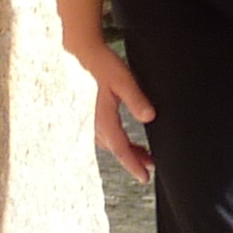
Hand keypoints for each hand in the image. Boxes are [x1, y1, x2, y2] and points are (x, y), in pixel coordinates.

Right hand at [72, 36, 155, 183]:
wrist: (83, 56)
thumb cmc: (104, 67)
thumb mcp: (124, 81)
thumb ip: (136, 99)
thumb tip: (149, 117)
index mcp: (104, 118)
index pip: (121, 147)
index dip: (133, 163)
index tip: (145, 176)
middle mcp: (96, 124)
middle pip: (117, 149)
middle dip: (133, 161)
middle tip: (149, 171)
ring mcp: (93, 120)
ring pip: (112, 144)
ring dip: (128, 152)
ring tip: (146, 158)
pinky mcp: (94, 115)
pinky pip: (109, 136)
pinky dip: (121, 143)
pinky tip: (130, 144)